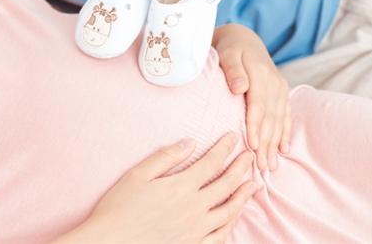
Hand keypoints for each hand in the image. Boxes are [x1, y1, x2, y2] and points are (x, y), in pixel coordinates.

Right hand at [54, 133, 255, 243]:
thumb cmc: (118, 209)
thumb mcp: (137, 175)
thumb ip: (166, 157)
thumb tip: (190, 143)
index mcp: (180, 187)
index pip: (211, 162)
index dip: (225, 147)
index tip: (233, 137)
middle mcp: (194, 208)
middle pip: (227, 184)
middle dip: (241, 167)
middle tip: (250, 156)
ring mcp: (196, 231)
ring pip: (230, 211)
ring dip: (244, 195)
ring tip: (253, 185)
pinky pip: (220, 236)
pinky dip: (231, 223)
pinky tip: (234, 216)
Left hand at [212, 24, 290, 171]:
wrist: (245, 39)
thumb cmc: (230, 49)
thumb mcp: (228, 54)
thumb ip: (233, 70)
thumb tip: (240, 88)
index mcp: (260, 75)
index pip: (258, 106)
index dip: (255, 127)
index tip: (251, 146)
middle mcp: (274, 83)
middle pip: (270, 118)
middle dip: (266, 144)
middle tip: (262, 167)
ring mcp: (280, 88)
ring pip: (279, 120)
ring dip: (275, 144)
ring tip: (270, 166)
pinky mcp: (281, 93)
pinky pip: (286, 116)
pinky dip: (285, 134)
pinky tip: (283, 150)